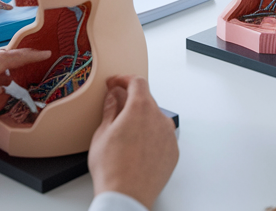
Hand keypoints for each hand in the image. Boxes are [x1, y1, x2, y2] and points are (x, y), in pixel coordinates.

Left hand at [0, 46, 50, 167]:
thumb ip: (4, 61)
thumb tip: (25, 54)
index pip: (10, 53)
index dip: (28, 54)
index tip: (46, 54)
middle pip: (7, 65)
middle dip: (22, 66)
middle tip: (41, 67)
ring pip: (3, 79)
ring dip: (14, 81)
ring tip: (28, 82)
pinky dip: (5, 94)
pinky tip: (7, 98)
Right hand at [90, 75, 178, 209]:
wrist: (127, 196)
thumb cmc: (112, 169)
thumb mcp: (102, 134)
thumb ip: (110, 110)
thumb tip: (113, 96)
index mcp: (141, 108)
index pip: (137, 82)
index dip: (123, 79)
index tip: (115, 83)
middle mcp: (159, 118)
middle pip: (146, 99)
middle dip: (131, 100)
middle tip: (115, 106)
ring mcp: (169, 135)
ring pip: (155, 118)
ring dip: (142, 119)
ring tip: (124, 133)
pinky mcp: (173, 151)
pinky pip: (162, 135)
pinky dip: (151, 135)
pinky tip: (137, 147)